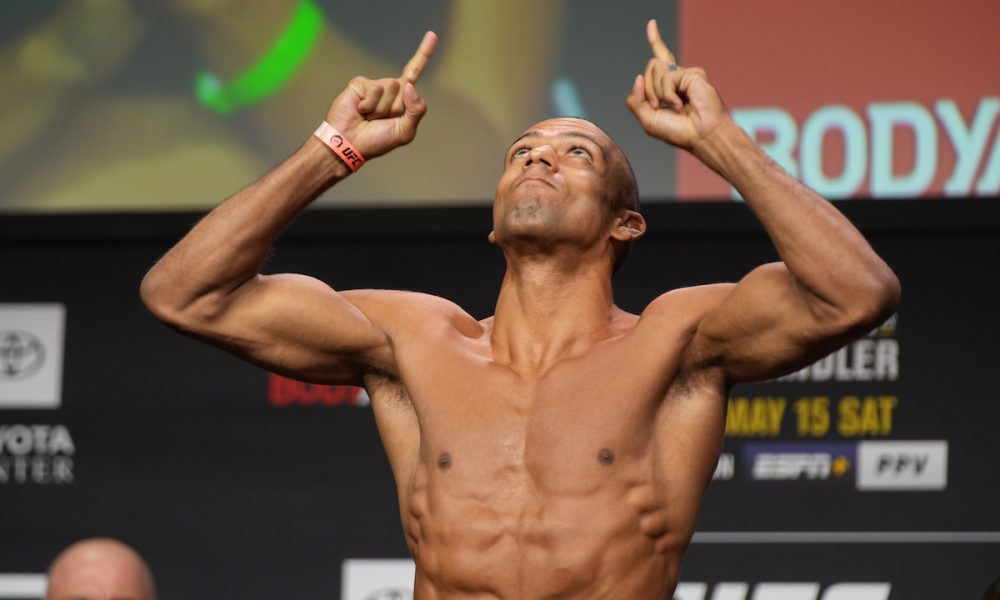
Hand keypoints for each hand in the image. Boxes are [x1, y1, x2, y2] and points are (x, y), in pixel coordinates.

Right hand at [323, 31, 436, 159]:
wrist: (349, 144)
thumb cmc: (376, 141)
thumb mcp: (405, 131)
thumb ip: (416, 111)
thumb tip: (410, 86)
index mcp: (402, 98)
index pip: (414, 72)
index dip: (424, 53)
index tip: (432, 35)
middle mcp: (390, 88)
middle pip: (407, 88)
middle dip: (397, 108)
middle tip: (381, 121)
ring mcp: (375, 85)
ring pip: (392, 88)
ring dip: (383, 109)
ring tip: (369, 117)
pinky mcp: (360, 83)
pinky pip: (375, 90)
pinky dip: (370, 105)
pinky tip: (360, 111)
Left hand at [625, 20, 728, 151]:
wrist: (701, 136)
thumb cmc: (679, 132)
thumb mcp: (648, 120)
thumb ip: (636, 101)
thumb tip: (638, 77)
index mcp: (668, 87)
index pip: (660, 60)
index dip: (656, 40)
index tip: (651, 24)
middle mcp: (678, 78)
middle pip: (649, 69)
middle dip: (648, 91)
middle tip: (660, 107)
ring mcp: (686, 75)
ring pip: (654, 70)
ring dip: (657, 93)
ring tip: (674, 108)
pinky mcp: (693, 74)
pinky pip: (666, 76)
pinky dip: (668, 94)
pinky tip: (681, 105)